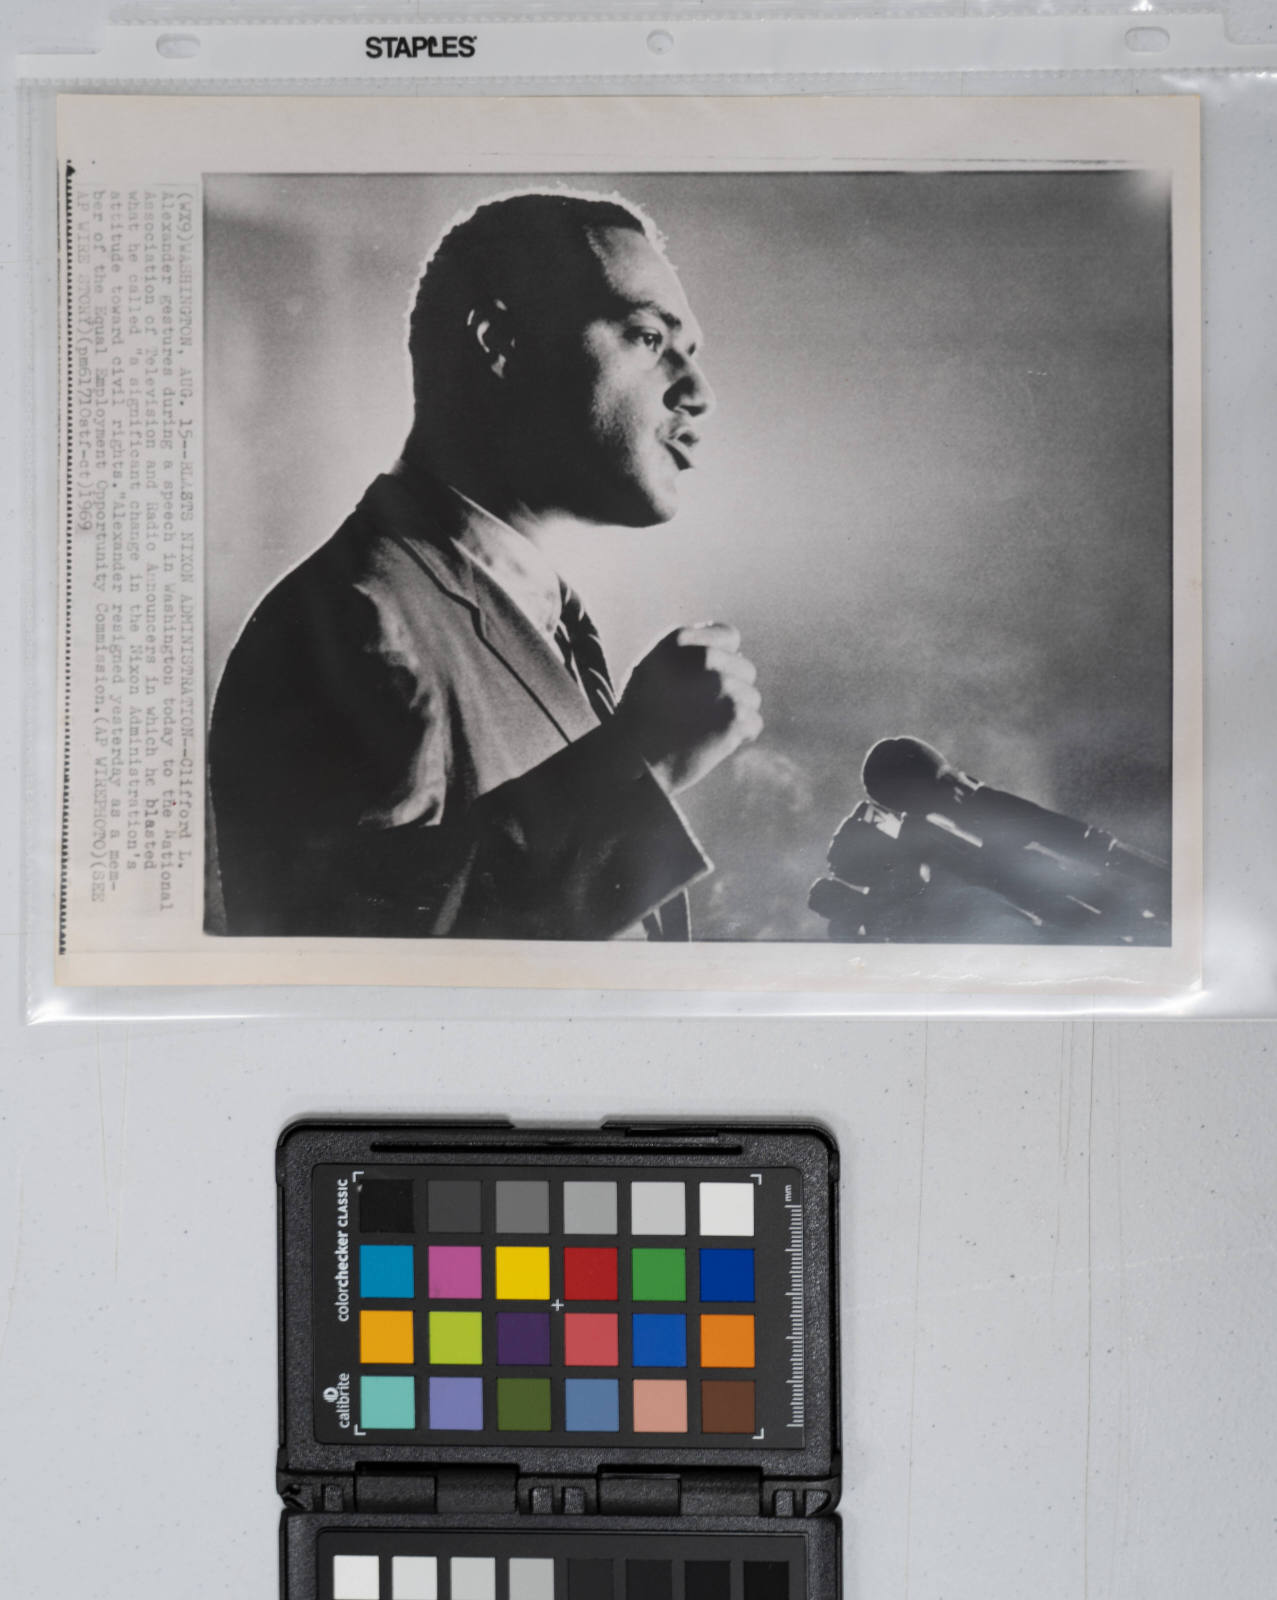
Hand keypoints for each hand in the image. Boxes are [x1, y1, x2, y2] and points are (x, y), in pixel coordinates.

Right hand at [616, 623, 762, 794]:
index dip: (725, 660)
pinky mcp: (734, 715)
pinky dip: (740, 737)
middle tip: (705, 713)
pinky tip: (714, 743)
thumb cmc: (637, 719)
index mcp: (681, 639)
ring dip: (735, 715)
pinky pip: (754, 723)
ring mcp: (722, 685)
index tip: (712, 681)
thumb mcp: (650, 670)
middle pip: (745, 669)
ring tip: (704, 729)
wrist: (632, 760)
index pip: (729, 636)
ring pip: (751, 698)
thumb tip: (723, 653)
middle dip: (732, 690)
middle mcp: (705, 656)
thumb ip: (685, 655)